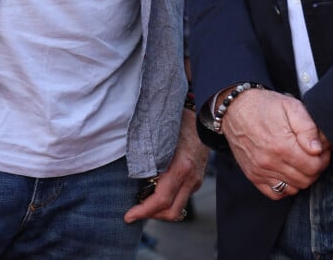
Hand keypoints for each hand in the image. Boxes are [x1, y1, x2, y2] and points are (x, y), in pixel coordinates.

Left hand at [124, 108, 208, 222]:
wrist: (203, 116)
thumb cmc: (178, 121)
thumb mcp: (160, 136)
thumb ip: (148, 154)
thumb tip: (129, 169)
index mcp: (181, 167)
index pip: (162, 200)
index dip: (143, 211)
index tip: (128, 216)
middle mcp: (191, 178)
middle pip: (171, 211)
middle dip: (151, 215)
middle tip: (133, 212)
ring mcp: (196, 180)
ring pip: (178, 208)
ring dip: (159, 209)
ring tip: (142, 201)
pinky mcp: (196, 180)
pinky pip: (181, 198)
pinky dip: (167, 200)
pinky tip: (155, 191)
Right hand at [220, 88, 330, 199]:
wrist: (234, 108)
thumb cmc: (262, 106)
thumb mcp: (290, 106)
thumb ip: (308, 128)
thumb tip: (317, 149)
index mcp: (281, 145)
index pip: (314, 167)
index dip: (322, 159)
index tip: (320, 150)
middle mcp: (269, 162)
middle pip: (305, 180)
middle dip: (313, 168)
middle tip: (311, 154)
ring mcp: (259, 170)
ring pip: (293, 189)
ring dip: (300, 178)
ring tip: (298, 161)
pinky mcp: (252, 175)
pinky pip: (275, 193)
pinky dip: (284, 187)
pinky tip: (285, 172)